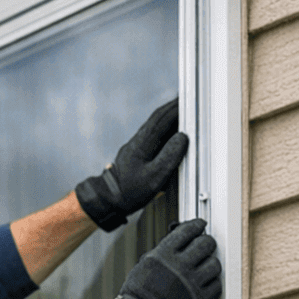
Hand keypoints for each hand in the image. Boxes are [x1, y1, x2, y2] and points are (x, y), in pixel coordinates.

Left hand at [75, 99, 187, 230]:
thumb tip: (183, 138)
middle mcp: (139, 140)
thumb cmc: (130, 192)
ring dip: (170, 117)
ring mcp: (137, 145)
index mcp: (142, 143)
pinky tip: (173, 132)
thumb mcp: (154, 178)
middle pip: (159, 117)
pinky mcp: (138, 152)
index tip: (189, 100)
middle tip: (189, 102)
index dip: (176, 107)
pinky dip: (166, 129)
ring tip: (185, 113)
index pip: (161, 118)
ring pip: (156, 125)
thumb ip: (169, 157)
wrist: (109, 199)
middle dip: (175, 108)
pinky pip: (155, 135)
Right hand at [100, 218, 221, 298]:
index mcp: (164, 255)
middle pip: (205, 244)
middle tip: (205, 245)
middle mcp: (179, 266)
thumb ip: (164, 252)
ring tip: (206, 266)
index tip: (200, 225)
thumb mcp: (145, 264)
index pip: (187, 231)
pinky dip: (213, 283)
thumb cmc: (139, 295)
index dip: (197, 225)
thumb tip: (178, 240)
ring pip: (215, 264)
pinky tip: (206, 282)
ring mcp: (192, 284)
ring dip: (211, 263)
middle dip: (206, 243)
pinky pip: (216, 286)